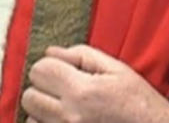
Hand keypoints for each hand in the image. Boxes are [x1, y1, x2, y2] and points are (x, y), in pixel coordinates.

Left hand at [21, 44, 168, 122]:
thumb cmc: (139, 102)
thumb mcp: (116, 69)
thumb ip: (81, 56)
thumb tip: (50, 52)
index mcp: (82, 91)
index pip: (39, 70)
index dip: (51, 66)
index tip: (63, 71)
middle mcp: (69, 117)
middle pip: (29, 96)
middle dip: (43, 89)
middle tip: (63, 90)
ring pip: (31, 119)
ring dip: (43, 113)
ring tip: (65, 110)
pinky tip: (65, 121)